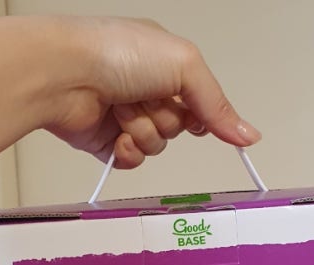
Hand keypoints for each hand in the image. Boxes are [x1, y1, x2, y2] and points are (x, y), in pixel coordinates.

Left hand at [33, 17, 260, 167]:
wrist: (65, 75)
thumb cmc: (116, 53)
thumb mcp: (184, 66)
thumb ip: (217, 104)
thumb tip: (248, 134)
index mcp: (164, 64)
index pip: (199, 102)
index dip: (203, 114)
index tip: (201, 119)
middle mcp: (145, 89)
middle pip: (178, 127)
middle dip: (165, 118)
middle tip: (146, 98)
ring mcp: (125, 116)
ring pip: (157, 146)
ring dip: (144, 132)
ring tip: (123, 109)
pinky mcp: (106, 142)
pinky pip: (133, 162)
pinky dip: (128, 152)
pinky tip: (116, 135)